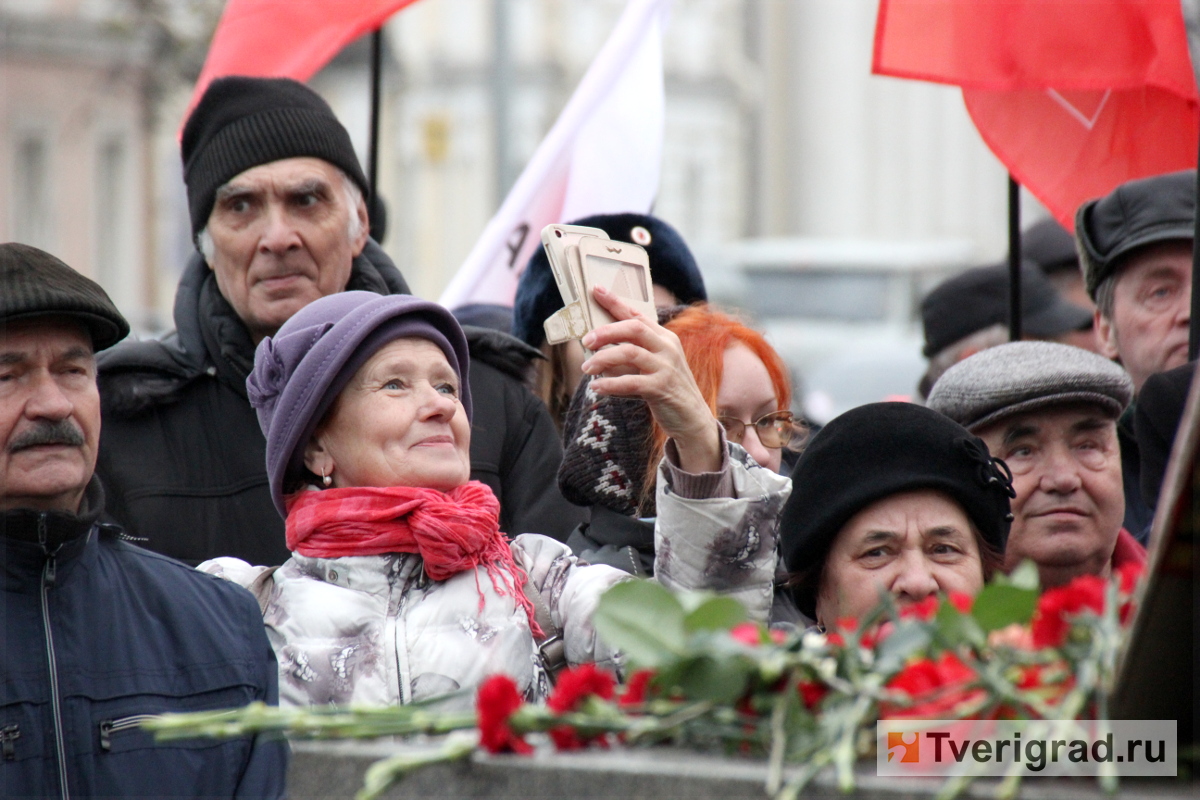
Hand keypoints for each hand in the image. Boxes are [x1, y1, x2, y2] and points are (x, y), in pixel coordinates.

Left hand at [580, 286, 720, 473]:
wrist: (692, 418)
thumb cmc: (666, 389)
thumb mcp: (652, 366)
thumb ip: (631, 354)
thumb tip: (597, 349)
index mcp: (665, 337)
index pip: (638, 314)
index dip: (615, 302)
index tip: (595, 290)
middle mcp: (668, 348)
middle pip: (633, 328)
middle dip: (606, 331)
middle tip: (586, 340)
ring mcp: (666, 367)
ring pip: (629, 353)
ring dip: (602, 359)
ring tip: (586, 368)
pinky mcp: (662, 388)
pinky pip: (631, 382)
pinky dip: (610, 384)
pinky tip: (596, 387)